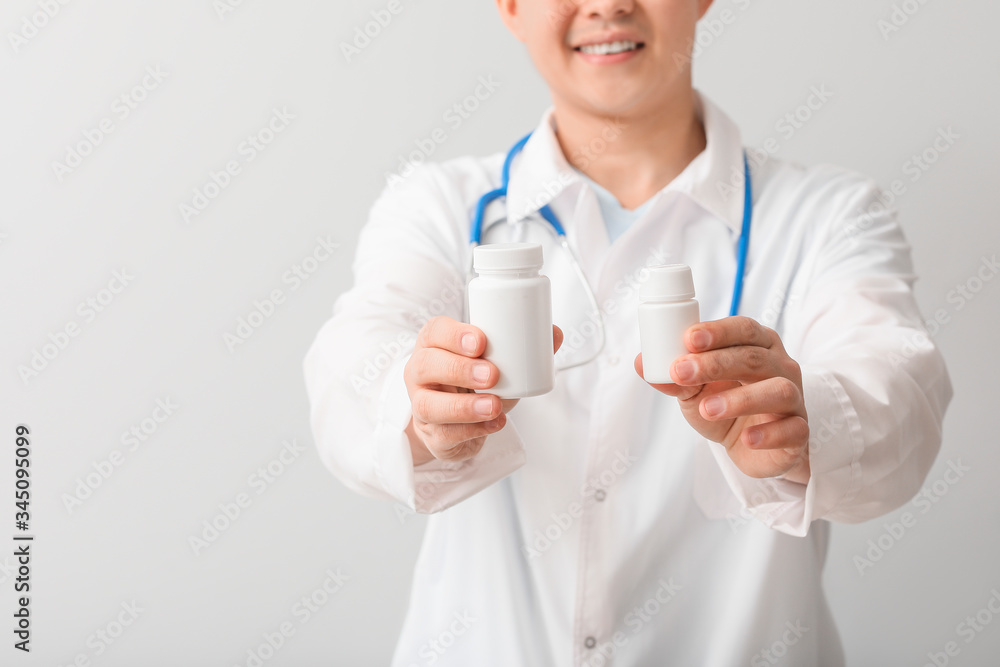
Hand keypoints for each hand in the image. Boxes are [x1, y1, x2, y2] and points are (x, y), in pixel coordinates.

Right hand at [404, 316, 563, 465]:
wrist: (457, 424)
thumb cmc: (474, 384)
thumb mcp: (496, 362)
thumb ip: (524, 348)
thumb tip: (555, 333)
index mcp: (435, 345)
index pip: (435, 332)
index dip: (454, 334)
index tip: (481, 341)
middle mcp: (420, 373)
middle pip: (425, 365)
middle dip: (459, 369)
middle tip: (492, 375)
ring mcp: (422, 405)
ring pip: (428, 405)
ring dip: (463, 406)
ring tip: (494, 406)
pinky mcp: (431, 435)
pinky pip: (445, 434)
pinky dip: (473, 430)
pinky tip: (494, 424)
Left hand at [634, 316, 809, 482]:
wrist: (752, 446)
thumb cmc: (725, 406)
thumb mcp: (695, 392)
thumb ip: (674, 378)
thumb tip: (642, 363)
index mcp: (758, 346)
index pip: (744, 329)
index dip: (718, 331)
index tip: (688, 338)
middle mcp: (781, 367)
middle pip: (755, 357)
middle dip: (716, 363)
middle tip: (683, 372)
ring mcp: (794, 399)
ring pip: (778, 390)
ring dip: (741, 398)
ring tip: (707, 409)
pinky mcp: (799, 432)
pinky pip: (792, 429)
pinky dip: (769, 433)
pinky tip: (747, 438)